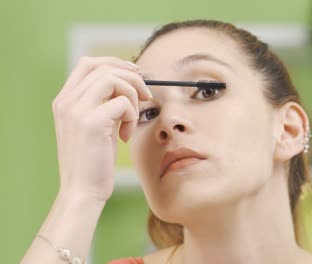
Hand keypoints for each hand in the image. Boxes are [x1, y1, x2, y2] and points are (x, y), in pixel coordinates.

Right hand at [52, 57, 151, 201]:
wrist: (82, 192)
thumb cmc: (93, 162)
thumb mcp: (94, 127)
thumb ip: (102, 104)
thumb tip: (127, 85)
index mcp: (64, 101)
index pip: (88, 64)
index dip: (115, 63)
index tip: (135, 74)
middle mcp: (66, 102)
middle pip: (104, 67)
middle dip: (131, 77)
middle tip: (145, 96)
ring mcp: (77, 110)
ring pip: (114, 79)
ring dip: (133, 96)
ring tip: (132, 119)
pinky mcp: (92, 122)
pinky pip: (124, 103)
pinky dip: (132, 116)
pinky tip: (125, 135)